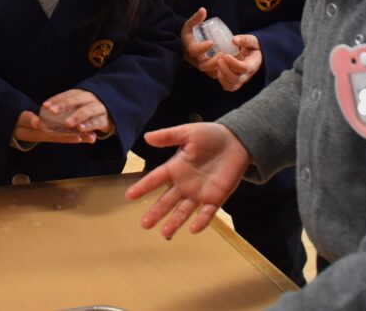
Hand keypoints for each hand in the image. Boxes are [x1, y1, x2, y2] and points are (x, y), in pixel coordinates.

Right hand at [13, 110, 95, 143]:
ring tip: (93, 137)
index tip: (79, 137)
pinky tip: (84, 134)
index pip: (55, 135)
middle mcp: (45, 135)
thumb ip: (28, 119)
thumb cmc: (14, 121)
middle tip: (92, 138)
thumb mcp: (19, 120)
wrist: (10, 125)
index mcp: (39, 132)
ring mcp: (47, 134)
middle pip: (63, 138)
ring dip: (78, 137)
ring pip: (65, 136)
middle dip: (78, 138)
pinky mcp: (49, 131)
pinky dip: (72, 134)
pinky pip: (62, 133)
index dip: (67, 136)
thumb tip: (38, 122)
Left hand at [42, 88, 113, 134]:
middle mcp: (91, 98)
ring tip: (67, 123)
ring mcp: (99, 108)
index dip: (56, 99)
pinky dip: (89, 125)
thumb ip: (65, 107)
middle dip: (64, 105)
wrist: (111, 114)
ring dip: (77, 116)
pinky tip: (80, 129)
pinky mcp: (105, 120)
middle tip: (52, 111)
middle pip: (77, 99)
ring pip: (88, 110)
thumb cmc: (88, 110)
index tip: (45, 106)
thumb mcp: (78, 105)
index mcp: (82, 94)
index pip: (68, 94)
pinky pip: (97, 122)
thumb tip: (46, 110)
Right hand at [125, 123, 250, 238]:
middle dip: (156, 212)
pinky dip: (202, 220)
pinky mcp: (216, 198)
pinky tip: (194, 229)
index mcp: (176, 168)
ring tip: (165, 233)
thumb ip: (169, 136)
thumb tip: (147, 137)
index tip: (129, 196)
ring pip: (184, 211)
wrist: (236, 141)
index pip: (156, 179)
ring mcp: (200, 193)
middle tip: (144, 224)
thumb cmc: (211, 135)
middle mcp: (185, 184)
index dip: (143, 187)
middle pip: (167, 200)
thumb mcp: (188, 133)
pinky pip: (208, 212)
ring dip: (174, 222)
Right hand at [181, 8, 220, 77]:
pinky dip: (220, 72)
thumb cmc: (188, 33)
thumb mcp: (189, 24)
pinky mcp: (205, 68)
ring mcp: (199, 64)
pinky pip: (212, 73)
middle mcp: (194, 59)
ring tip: (227, 60)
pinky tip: (228, 67)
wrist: (184, 44)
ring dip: (218, 67)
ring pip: (208, 71)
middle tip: (222, 54)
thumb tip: (203, 9)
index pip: (194, 50)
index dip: (202, 48)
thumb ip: (196, 18)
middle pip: (202, 65)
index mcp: (189, 47)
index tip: (211, 42)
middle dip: (213, 61)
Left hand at [215, 34, 261, 91]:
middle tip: (219, 59)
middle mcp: (247, 75)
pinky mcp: (234, 82)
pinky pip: (227, 86)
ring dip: (222, 76)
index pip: (245, 68)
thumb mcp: (252, 41)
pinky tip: (218, 68)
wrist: (253, 56)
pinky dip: (221, 79)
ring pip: (231, 86)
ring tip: (218, 63)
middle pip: (236, 79)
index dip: (234, 64)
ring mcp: (240, 80)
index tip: (226, 55)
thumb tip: (234, 40)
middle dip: (225, 70)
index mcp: (253, 64)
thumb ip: (245, 40)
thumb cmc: (253, 48)